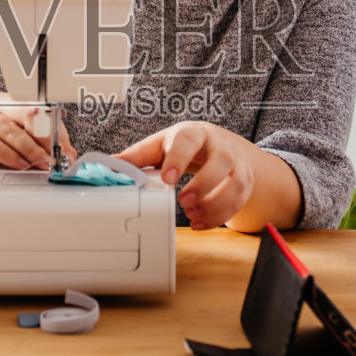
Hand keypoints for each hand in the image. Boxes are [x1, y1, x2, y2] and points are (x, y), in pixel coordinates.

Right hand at [0, 89, 74, 168]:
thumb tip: (67, 154)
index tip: (66, 150)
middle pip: (27, 112)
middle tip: (55, 157)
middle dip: (45, 137)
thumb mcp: (15, 149)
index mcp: (6, 100)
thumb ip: (39, 147)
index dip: (56, 130)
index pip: (39, 109)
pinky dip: (5, 153)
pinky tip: (17, 164)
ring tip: (39, 164)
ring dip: (28, 149)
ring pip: (8, 128)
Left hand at [115, 121, 255, 229]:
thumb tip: (110, 165)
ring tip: (192, 214)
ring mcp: (237, 163)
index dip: (179, 159)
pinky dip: (221, 216)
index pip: (189, 140)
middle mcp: (220, 146)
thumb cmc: (185, 145)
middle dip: (204, 184)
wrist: (220, 144)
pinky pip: (240, 200)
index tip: (168, 179)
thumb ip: (137, 156)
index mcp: (194, 133)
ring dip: (215, 204)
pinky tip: (201, 222)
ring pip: (237, 183)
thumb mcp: (160, 145)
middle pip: (223, 160)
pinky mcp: (245, 181)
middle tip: (184, 201)